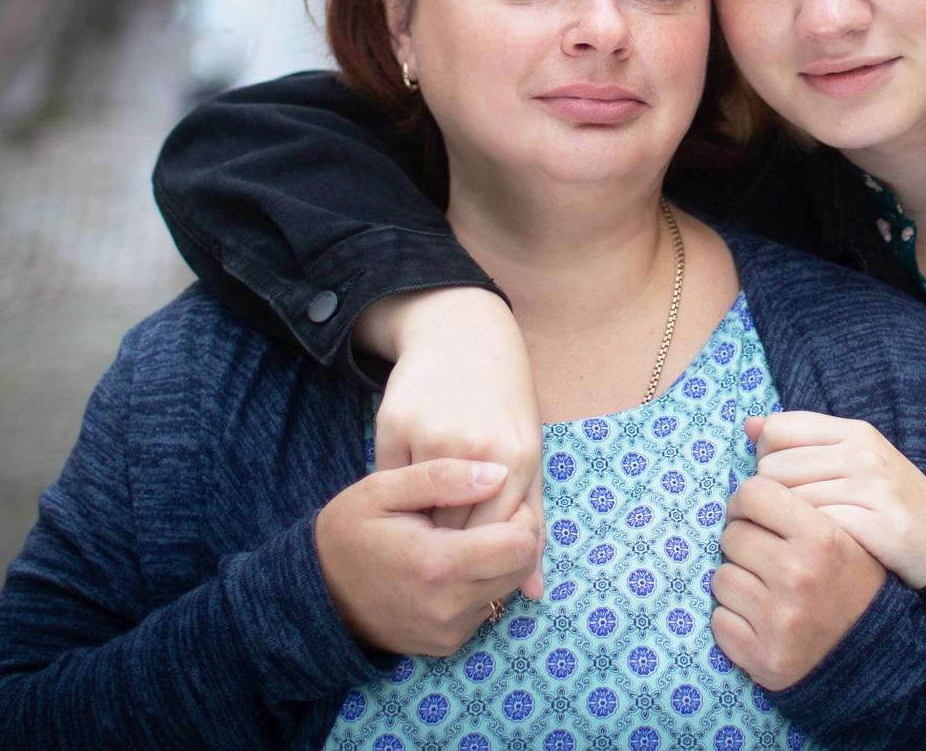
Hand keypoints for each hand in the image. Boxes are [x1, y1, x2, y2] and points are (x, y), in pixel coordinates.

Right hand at [315, 457, 538, 656]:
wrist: (314, 596)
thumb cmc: (346, 534)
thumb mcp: (382, 489)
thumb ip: (442, 477)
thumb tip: (500, 473)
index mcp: (438, 564)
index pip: (521, 543)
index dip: (519, 515)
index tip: (494, 498)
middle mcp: (449, 607)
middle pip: (521, 567)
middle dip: (515, 536)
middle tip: (483, 514)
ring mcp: (449, 631)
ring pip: (508, 588)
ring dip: (498, 562)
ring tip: (463, 538)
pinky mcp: (446, 644)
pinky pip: (486, 608)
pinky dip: (481, 585)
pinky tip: (451, 565)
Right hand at [363, 286, 544, 595]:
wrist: (461, 333)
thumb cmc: (501, 401)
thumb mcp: (526, 453)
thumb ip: (530, 522)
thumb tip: (534, 593)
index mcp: (518, 460)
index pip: (500, 544)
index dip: (487, 559)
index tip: (479, 559)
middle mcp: (479, 451)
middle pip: (459, 536)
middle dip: (456, 551)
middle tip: (451, 549)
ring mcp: (434, 438)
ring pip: (420, 516)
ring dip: (426, 533)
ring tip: (433, 530)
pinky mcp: (396, 425)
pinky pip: (391, 487)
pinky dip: (398, 502)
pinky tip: (409, 502)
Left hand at [710, 473, 885, 690]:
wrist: (877, 651)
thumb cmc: (853, 580)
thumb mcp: (845, 527)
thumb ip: (803, 487)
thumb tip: (749, 430)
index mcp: (822, 536)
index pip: (754, 493)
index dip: (749, 501)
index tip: (757, 514)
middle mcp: (800, 575)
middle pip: (733, 534)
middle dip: (744, 543)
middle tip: (766, 556)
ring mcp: (780, 619)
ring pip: (722, 577)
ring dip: (737, 582)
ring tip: (766, 588)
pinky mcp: (764, 656)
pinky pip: (720, 621)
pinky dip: (734, 620)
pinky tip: (761, 619)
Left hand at [745, 412, 925, 589]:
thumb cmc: (888, 502)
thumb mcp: (853, 460)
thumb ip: (803, 442)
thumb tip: (749, 425)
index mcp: (854, 433)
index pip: (778, 431)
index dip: (765, 461)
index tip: (777, 488)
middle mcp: (864, 454)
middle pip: (775, 469)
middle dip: (768, 502)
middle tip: (779, 525)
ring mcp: (874, 489)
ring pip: (791, 502)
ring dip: (782, 529)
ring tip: (790, 545)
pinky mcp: (882, 526)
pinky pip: (818, 529)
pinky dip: (807, 547)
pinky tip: (812, 558)